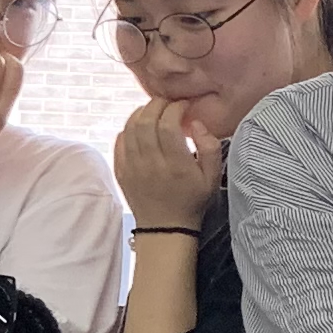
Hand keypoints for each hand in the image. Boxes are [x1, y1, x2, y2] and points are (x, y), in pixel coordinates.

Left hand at [111, 96, 219, 230]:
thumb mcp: (213, 178)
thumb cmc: (192, 201)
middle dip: (157, 104)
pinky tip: (141, 127)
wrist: (165, 228)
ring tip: (154, 111)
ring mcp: (132, 168)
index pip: (169, 124)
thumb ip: (210, 147)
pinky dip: (129, 128)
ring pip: (130, 128)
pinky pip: (119, 141)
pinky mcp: (121, 171)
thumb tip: (196, 123)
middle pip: (146, 121)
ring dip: (142, 113)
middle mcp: (151, 164)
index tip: (183, 106)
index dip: (175, 108)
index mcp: (176, 165)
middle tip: (167, 103)